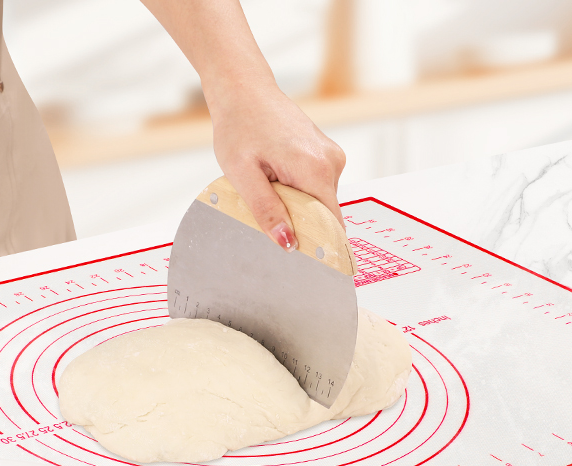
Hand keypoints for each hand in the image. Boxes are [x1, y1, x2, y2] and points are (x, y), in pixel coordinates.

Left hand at [207, 83, 345, 250]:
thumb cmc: (239, 127)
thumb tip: (287, 242)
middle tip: (268, 220)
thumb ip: (266, 210)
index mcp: (315, 169)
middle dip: (300, 223)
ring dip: (296, 204)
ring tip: (267, 186)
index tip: (310, 266)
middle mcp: (332, 162)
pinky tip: (275, 177)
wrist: (244, 91)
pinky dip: (297, 190)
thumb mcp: (242, 175)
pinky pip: (316, 185)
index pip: (331, 223)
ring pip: (319, 200)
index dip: (320, 245)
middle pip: (324, 213)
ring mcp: (332, 156)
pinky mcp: (326, 153)